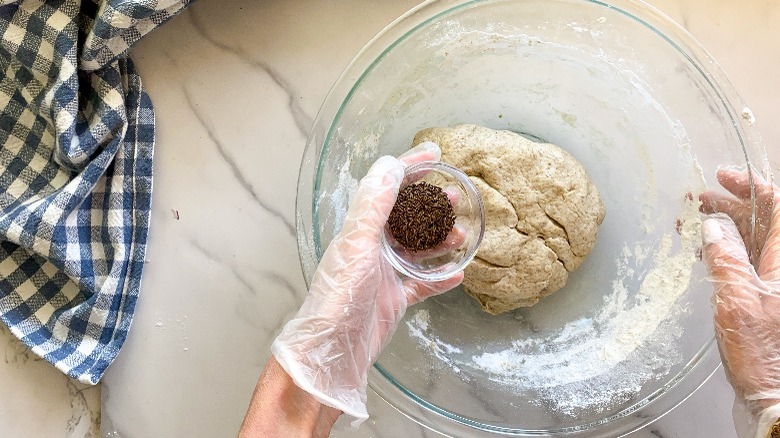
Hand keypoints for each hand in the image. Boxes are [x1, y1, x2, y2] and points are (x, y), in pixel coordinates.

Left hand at [271, 142, 462, 424]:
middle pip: (407, 217)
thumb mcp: (358, 243)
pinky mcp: (393, 300)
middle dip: (432, 205)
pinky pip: (421, 283)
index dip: (409, 167)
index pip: (387, 188)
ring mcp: (383, 274)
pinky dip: (439, 277)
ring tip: (461, 236)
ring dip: (439, 240)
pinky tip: (457, 274)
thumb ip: (374, 205)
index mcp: (360, 229)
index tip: (435, 154)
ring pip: (417, 249)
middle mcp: (371, 247)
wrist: (332, 350)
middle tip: (456, 198)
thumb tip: (390, 164)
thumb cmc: (340, 296)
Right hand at [700, 167, 779, 437]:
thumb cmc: (764, 353)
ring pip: (756, 239)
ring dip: (727, 227)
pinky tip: (707, 252)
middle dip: (732, 204)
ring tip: (694, 223)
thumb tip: (714, 226)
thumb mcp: (737, 299)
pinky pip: (750, 261)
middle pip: (765, 219)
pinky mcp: (769, 297)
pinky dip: (728, 249)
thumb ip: (725, 257)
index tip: (721, 177)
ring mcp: (777, 281)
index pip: (777, 204)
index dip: (750, 185)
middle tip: (698, 201)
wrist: (777, 395)